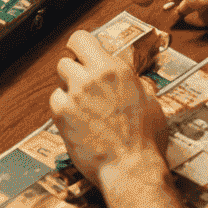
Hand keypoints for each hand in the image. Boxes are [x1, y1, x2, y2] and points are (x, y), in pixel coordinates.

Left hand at [49, 29, 169, 188]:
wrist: (132, 168)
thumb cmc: (145, 140)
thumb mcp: (152, 103)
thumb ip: (140, 85)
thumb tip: (139, 80)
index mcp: (114, 70)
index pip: (82, 39)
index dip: (79, 47)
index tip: (81, 54)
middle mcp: (92, 77)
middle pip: (66, 59)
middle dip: (72, 70)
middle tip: (82, 84)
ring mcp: (75, 94)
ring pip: (59, 79)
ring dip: (67, 89)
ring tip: (82, 104)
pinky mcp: (61, 113)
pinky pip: (55, 100)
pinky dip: (62, 107)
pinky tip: (76, 119)